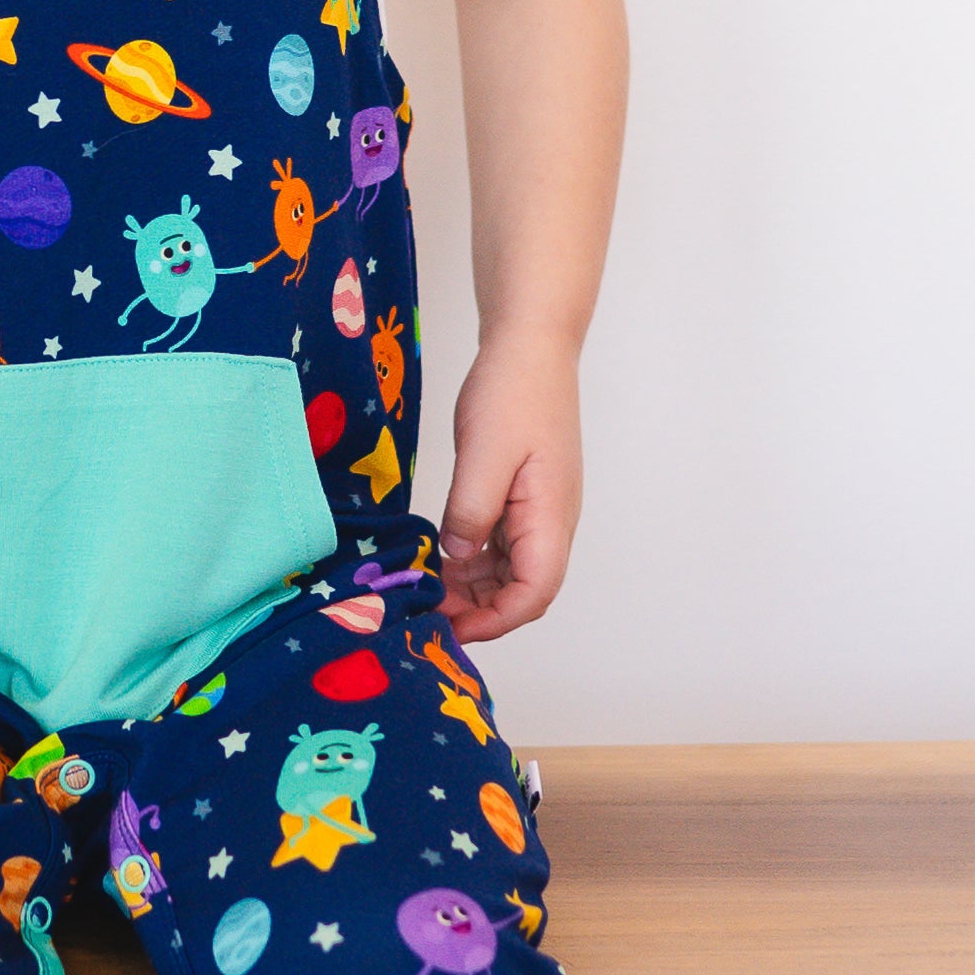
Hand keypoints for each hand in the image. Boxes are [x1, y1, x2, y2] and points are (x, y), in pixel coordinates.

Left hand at [437, 331, 582, 644]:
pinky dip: (470, 561)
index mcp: (551, 517)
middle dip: (477, 610)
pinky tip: (437, 557)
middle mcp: (551, 523)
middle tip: (423, 609)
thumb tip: (453, 559)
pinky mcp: (522, 499)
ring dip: (471, 588)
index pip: (534, 594)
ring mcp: (538, 512)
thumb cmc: (513, 393)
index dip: (494, 621)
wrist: (530, 347)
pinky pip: (500, 546)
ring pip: (509, 572)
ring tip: (423, 588)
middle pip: (522, 591)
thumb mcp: (483, 454)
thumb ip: (469, 511)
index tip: (449, 627)